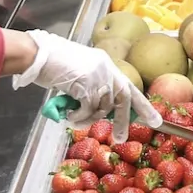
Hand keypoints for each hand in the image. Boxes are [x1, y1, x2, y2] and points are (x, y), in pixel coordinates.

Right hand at [14, 30, 159, 135]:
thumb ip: (91, 88)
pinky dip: (78, 117)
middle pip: (123, 99)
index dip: (143, 106)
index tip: (154, 121)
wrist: (37, 54)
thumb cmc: (52, 64)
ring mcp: (97, 75)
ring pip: (102, 107)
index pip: (130, 87)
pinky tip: (68, 115)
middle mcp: (106, 68)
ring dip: (89, 119)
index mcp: (106, 64)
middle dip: (123, 121)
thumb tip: (100, 111)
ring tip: (75, 119)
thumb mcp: (79, 73)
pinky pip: (88, 109)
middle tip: (121, 138)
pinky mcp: (86, 83)